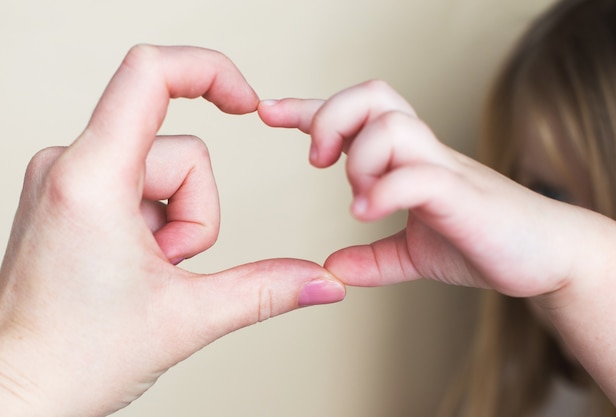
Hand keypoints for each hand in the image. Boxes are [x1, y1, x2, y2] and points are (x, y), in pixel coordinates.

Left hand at [0, 45, 344, 415]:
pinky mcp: (69, 196)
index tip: (245, 100)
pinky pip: (137, 186)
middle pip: (180, 151)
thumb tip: (323, 281)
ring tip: (146, 270)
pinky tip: (131, 265)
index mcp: (92, 178)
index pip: (150, 74)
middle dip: (196, 212)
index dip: (209, 71)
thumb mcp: (188, 318)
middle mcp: (69, 164)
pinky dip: (152, 223)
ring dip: (174, 222)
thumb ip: (267, 290)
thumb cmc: (71, 358)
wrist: (16, 393)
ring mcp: (66, 179)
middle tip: (167, 266)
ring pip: (163, 172)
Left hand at [259, 80, 615, 412]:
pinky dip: (384, 192)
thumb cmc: (483, 243)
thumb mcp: (416, 255)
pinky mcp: (463, 196)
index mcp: (407, 158)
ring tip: (356, 195)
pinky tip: (366, 214)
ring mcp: (444, 169)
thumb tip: (332, 268)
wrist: (544, 258)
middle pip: (372, 95)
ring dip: (359, 157)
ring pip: (392, 124)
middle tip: (316, 160)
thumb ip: (375, 258)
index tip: (267, 112)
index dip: (307, 109)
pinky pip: (417, 176)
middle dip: (331, 117)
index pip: (353, 115)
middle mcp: (423, 152)